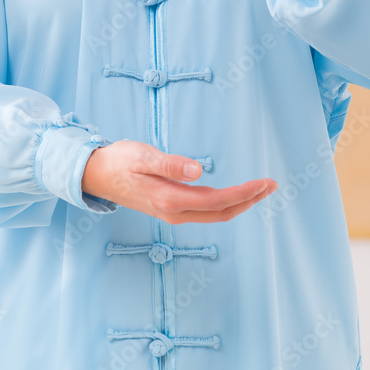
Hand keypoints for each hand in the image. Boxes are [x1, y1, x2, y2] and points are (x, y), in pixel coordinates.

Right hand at [82, 140, 276, 223]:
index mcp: (171, 200)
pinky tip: (231, 194)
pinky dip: (225, 203)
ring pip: (215, 213)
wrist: (97, 175)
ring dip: (239, 202)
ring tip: (259, 189)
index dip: (244, 194)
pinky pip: (205, 210)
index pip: (218, 201)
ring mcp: (173, 213)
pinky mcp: (170, 207)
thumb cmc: (120, 161)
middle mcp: (175, 212)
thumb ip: (170, 164)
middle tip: (272, 186)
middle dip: (249, 200)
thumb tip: (199, 170)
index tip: (264, 183)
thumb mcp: (143, 157)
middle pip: (221, 212)